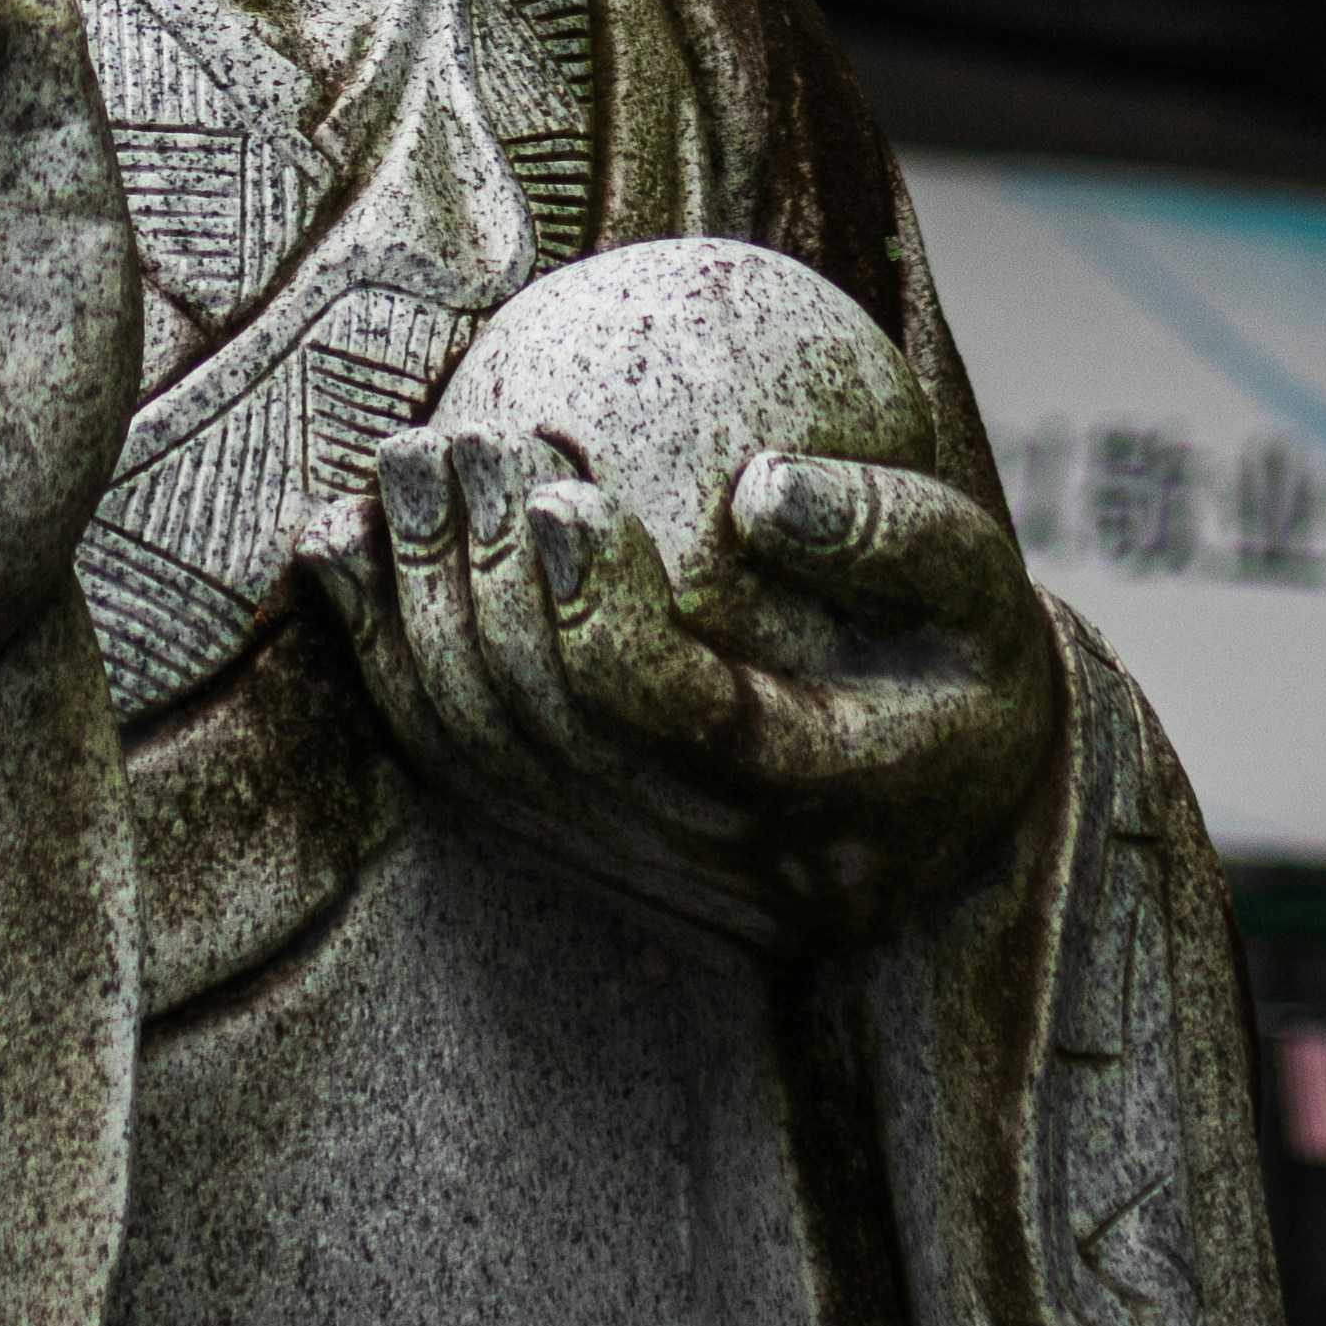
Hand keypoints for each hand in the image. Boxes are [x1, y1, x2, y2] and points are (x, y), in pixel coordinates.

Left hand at [304, 422, 1052, 953]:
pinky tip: (341, 553)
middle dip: (482, 587)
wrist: (956, 811)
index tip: (556, 479)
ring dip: (416, 617)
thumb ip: (889, 532)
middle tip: (449, 440)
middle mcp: (727, 873)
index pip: (684, 722)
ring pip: (489, 768)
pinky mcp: (585, 868)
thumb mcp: (984, 584)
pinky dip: (387, 666)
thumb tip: (761, 485)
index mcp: (831, 807)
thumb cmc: (967, 656)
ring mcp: (647, 885)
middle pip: (560, 741)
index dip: (598, 612)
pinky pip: (462, 775)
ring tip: (395, 467)